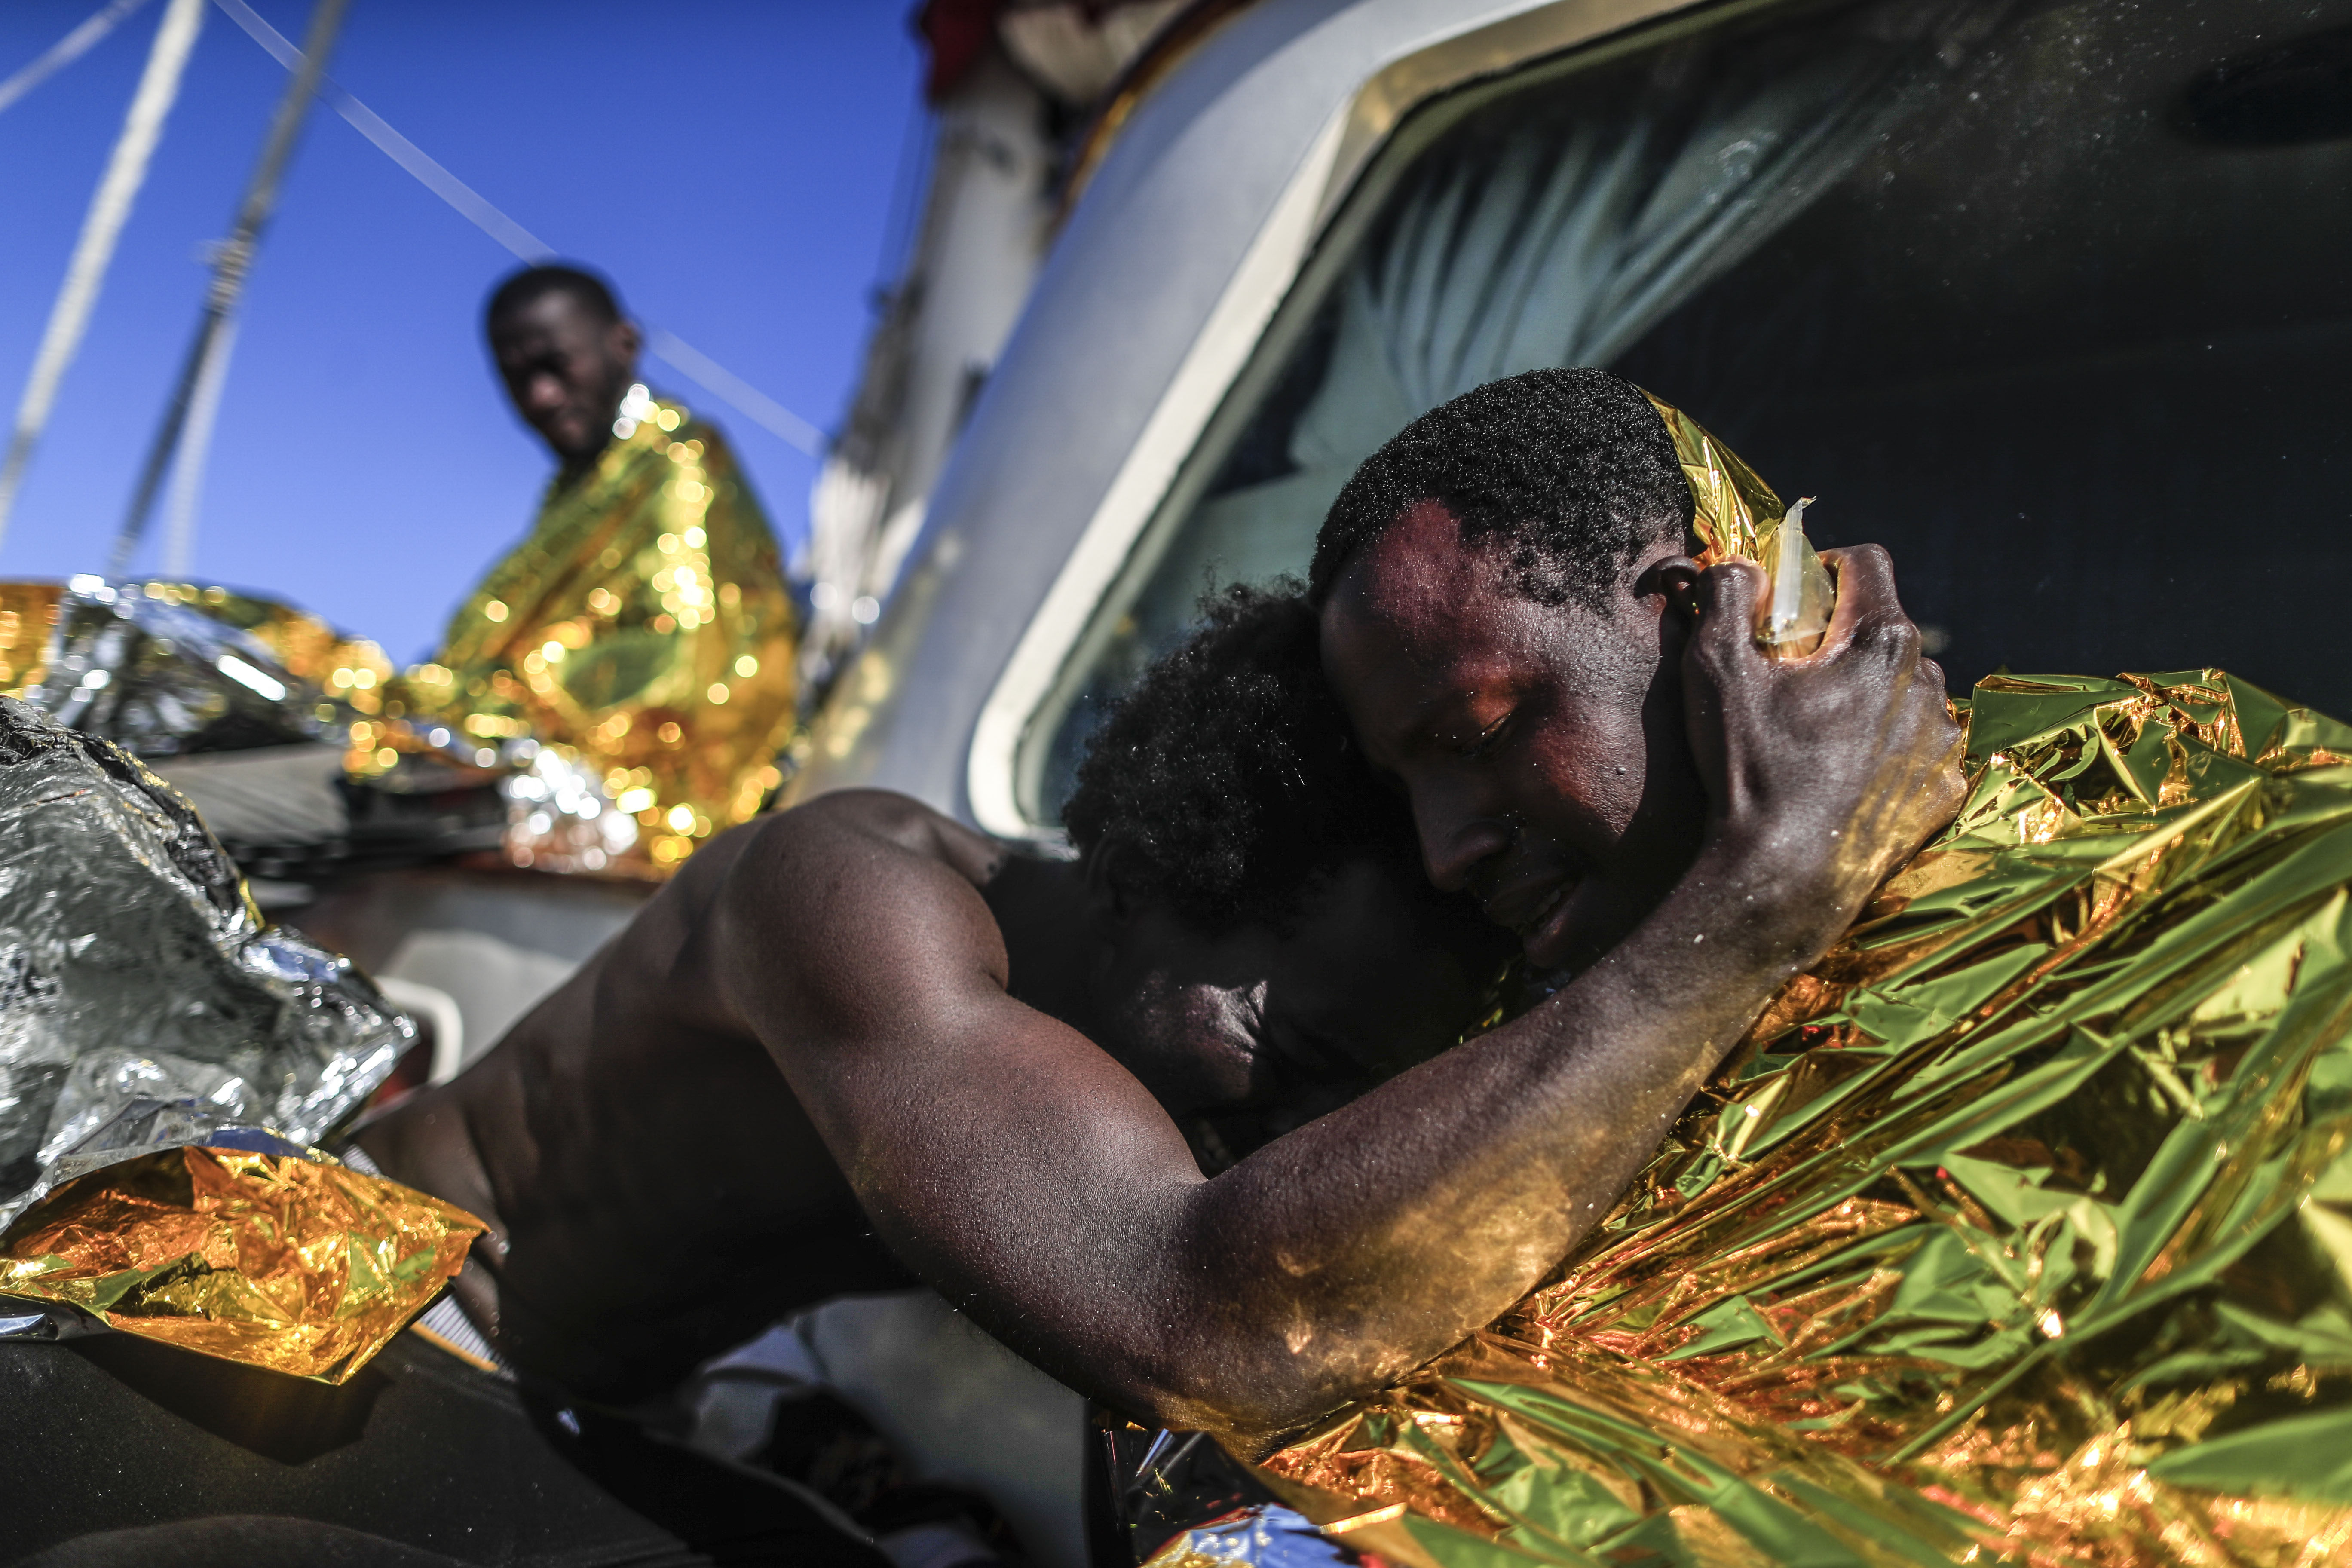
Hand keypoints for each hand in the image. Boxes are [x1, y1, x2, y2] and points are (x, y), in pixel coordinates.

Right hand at [1679, 544, 1964, 947]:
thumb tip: (1744, 567)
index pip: (1865, 562)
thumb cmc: (1750, 771)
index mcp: (1881, 641)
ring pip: (1904, 689)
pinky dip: (1884, 750)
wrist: (1782, 880)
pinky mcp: (1944, 790)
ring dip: (1866, 695)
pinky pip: (1917, 748)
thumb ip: (1726, 595)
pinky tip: (1840, 775)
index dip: (1821, 566)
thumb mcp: (1714, 669)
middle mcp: (1928, 682)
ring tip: (1814, 734)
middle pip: (1883, 629)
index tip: (1790, 597)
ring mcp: (1940, 740)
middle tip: (1789, 676)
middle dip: (1838, 639)